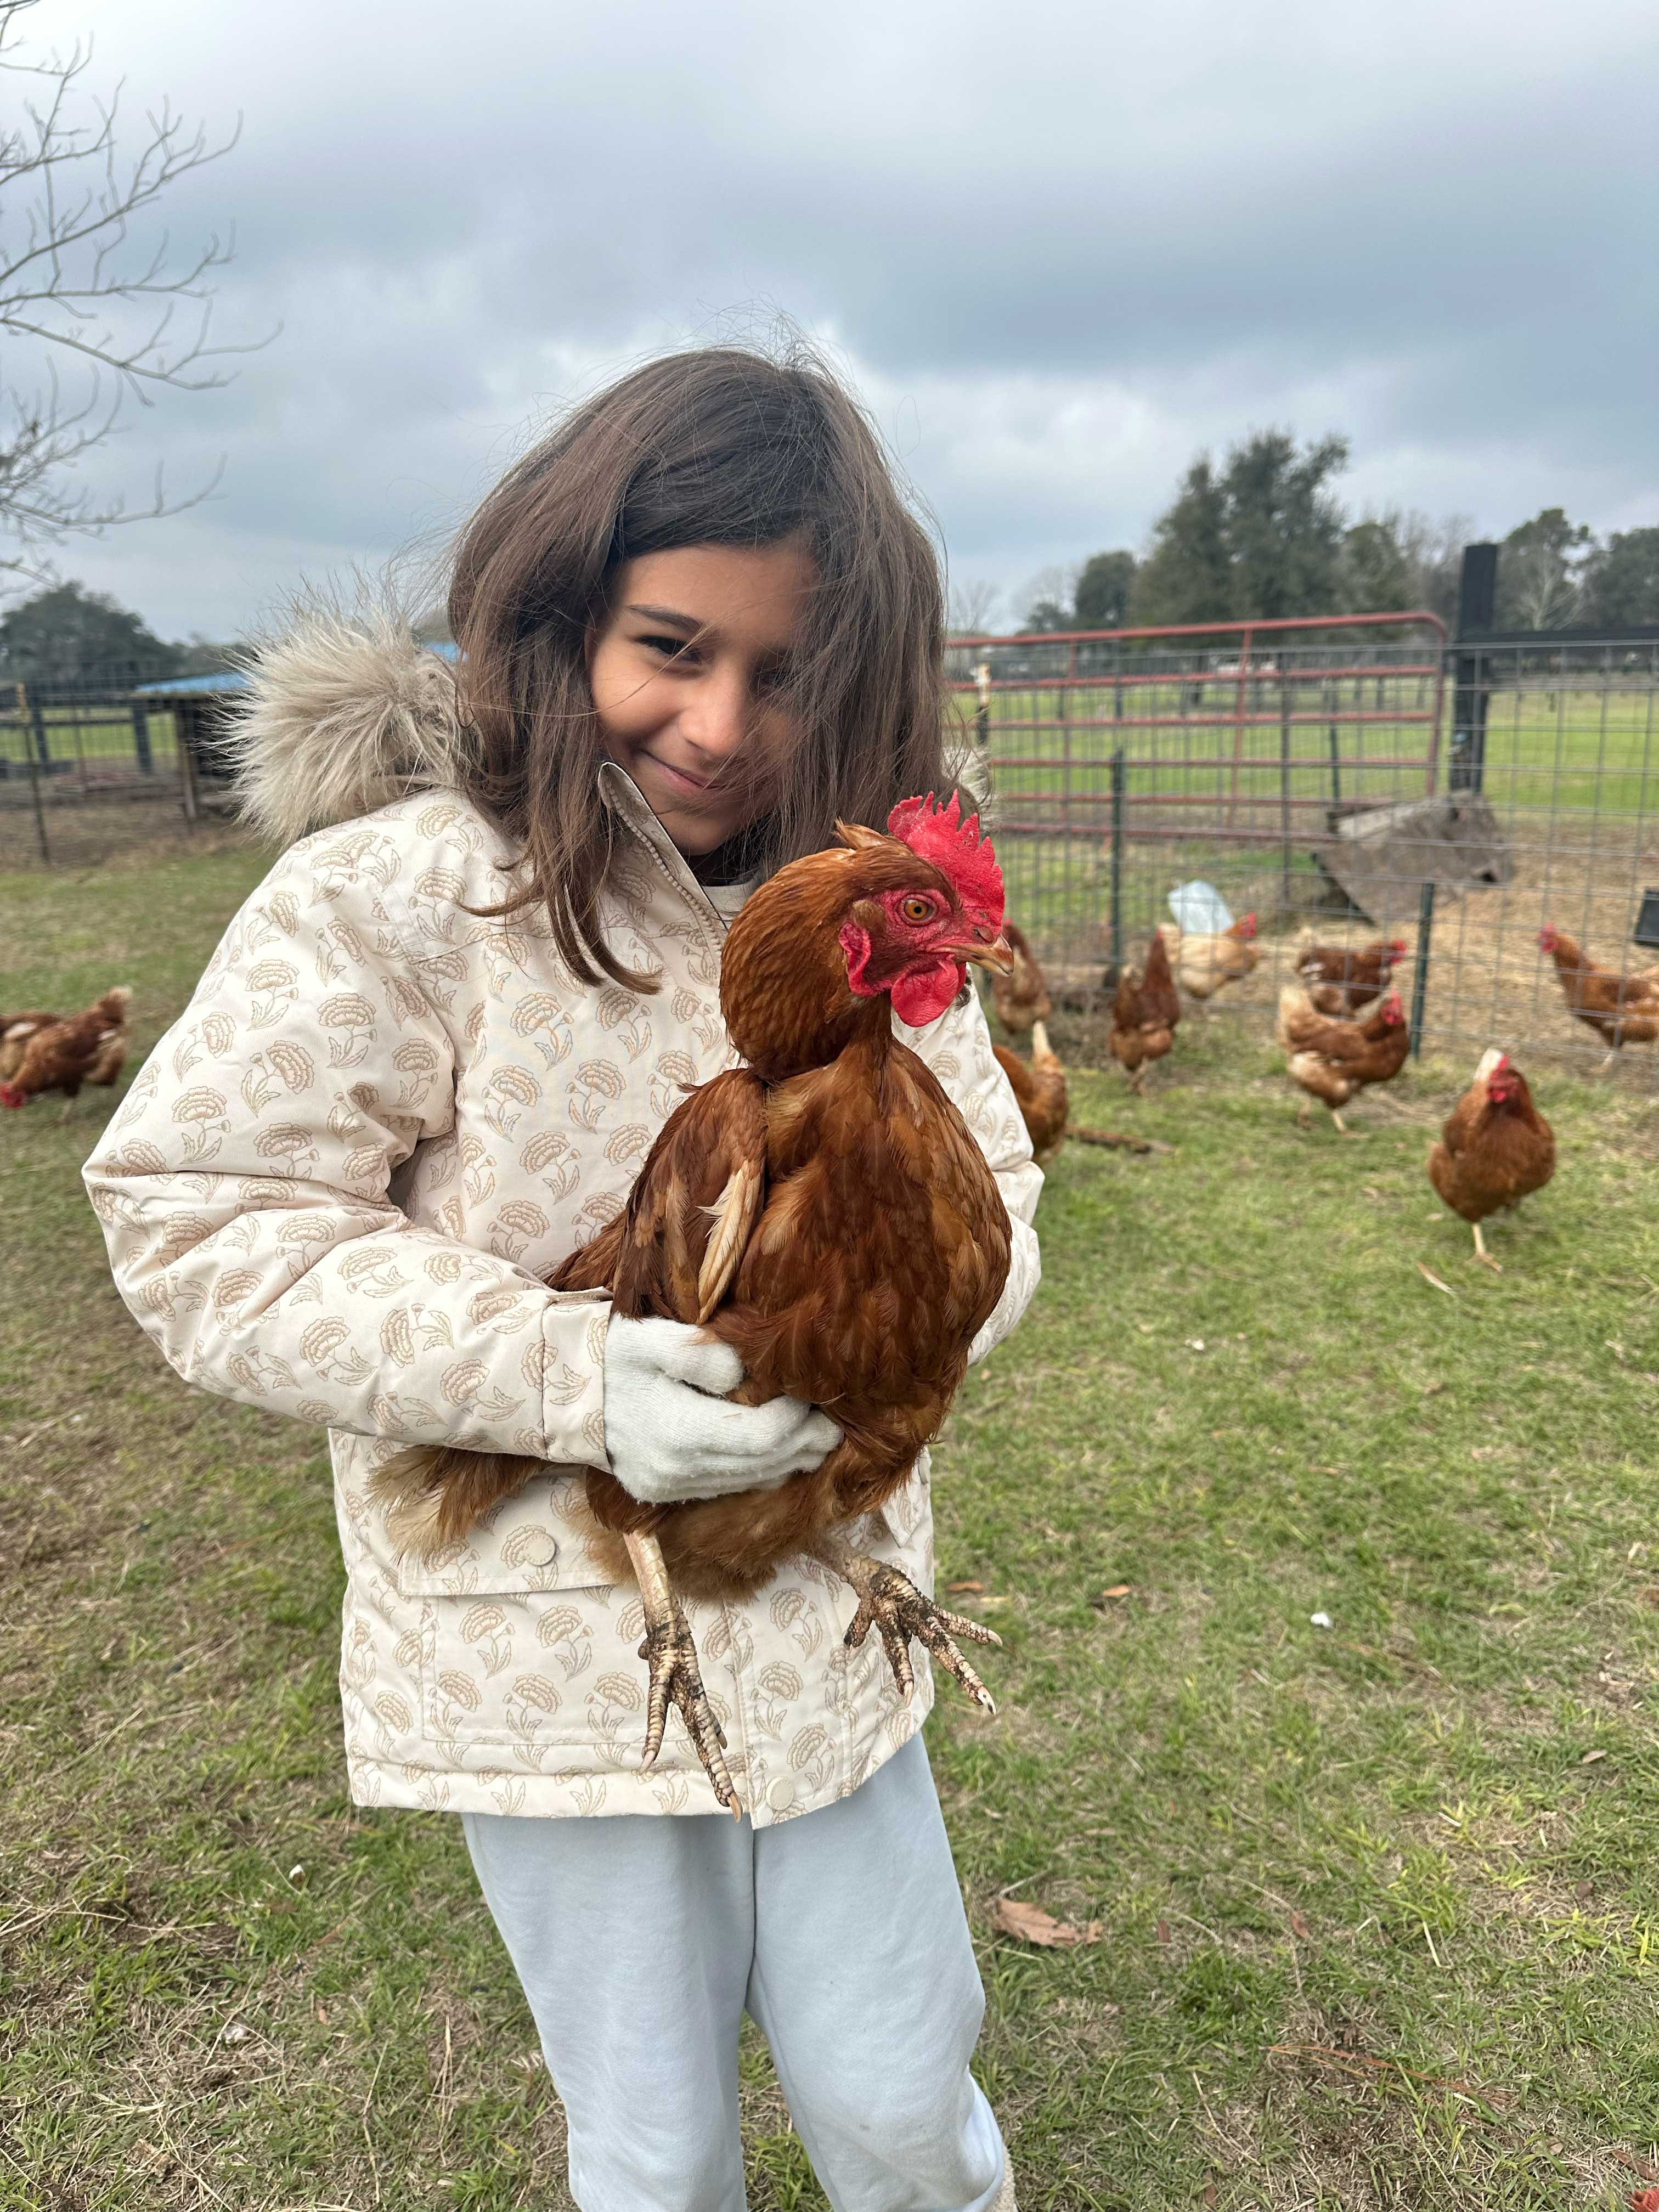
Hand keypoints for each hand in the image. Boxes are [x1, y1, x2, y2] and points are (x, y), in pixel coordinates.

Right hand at [602, 1313, 841, 1504]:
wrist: (569, 1395)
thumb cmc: (614, 1358)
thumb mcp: (648, 1338)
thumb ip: (698, 1351)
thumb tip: (744, 1371)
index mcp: (677, 1432)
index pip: (761, 1437)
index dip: (796, 1418)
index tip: (810, 1392)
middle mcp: (678, 1472)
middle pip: (764, 1464)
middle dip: (805, 1442)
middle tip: (835, 1422)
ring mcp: (672, 1489)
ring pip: (751, 1481)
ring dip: (790, 1461)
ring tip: (819, 1438)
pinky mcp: (669, 1494)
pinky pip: (730, 1488)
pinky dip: (762, 1471)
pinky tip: (782, 1454)